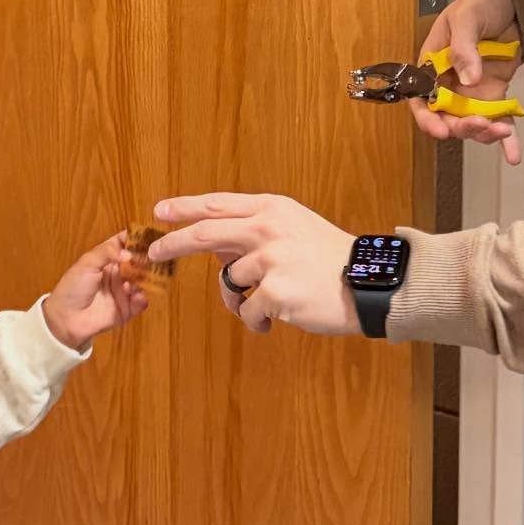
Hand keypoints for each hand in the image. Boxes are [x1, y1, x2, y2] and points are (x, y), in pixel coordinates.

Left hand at [43, 232, 149, 351]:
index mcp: (107, 259)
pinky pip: (141, 302)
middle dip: (147, 259)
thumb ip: (107, 253)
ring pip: (143, 280)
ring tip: (139, 278)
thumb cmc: (73, 287)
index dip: (136, 238)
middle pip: (139, 261)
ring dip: (144, 278)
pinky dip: (141, 298)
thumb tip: (129, 254)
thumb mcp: (86, 264)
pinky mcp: (127, 309)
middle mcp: (119, 272)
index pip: (125, 243)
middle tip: (155, 257)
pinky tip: (134, 295)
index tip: (150, 234)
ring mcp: (124, 291)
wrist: (66, 318)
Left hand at [149, 195, 358, 336]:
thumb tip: (216, 244)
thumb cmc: (331, 259)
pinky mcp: (275, 291)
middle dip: (175, 243)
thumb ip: (257, 229)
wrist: (368, 283)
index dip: (185, 208)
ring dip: (237, 300)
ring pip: (229, 281)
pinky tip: (275, 320)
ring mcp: (270, 259)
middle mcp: (268, 228)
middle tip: (155, 252)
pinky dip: (255, 320)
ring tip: (262, 306)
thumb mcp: (296, 228)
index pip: (218, 204)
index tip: (160, 212)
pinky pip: (247, 310)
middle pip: (206, 232)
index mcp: (273, 209)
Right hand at [414, 0, 523, 166]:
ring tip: (502, 132)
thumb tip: (467, 79)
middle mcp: (448, 86)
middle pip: (448, 117)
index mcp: (431, 67)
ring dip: (485, 133)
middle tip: (481, 125)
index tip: (441, 130)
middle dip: (462, 127)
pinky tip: (513, 156)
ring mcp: (472, 93)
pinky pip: (498, 120)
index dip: (427, 118)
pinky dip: (506, 139)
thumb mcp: (466, 19)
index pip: (421, 99)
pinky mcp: (495, 95)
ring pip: (473, 123)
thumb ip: (463, 48)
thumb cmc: (478, 3)